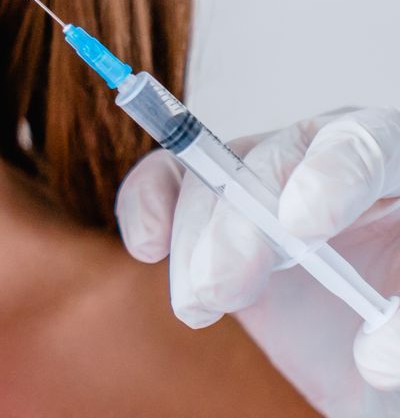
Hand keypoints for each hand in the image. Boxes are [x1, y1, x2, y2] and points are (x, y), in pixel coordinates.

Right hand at [115, 105, 399, 416]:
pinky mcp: (222, 214)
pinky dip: (148, 203)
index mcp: (398, 176)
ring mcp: (271, 187)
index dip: (333, 173)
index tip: (302, 225)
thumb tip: (370, 353)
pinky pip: (172, 180)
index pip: (367, 144)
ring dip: (197, 237)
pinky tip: (147, 245)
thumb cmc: (399, 329)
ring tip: (203, 303)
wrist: (376, 377)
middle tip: (223, 280)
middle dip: (242, 219)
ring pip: (216, 176)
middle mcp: (331, 168)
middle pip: (278, 159)